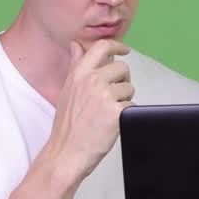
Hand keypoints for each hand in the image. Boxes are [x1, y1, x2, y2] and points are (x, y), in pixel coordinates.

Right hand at [42, 39, 134, 182]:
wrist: (66, 153)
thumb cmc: (67, 126)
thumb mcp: (67, 90)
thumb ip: (75, 66)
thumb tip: (77, 45)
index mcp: (79, 74)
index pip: (102, 47)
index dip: (117, 46)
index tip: (124, 50)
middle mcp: (92, 81)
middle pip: (122, 68)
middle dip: (123, 81)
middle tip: (114, 96)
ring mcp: (105, 95)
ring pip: (129, 88)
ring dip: (124, 99)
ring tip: (108, 113)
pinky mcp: (116, 111)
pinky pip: (132, 105)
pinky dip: (127, 114)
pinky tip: (112, 123)